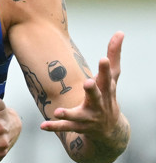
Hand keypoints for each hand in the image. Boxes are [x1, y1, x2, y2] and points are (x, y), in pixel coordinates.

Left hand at [39, 32, 129, 162]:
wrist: (109, 130)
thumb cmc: (108, 96)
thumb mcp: (111, 77)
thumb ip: (113, 55)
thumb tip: (120, 31)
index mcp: (105, 90)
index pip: (107, 77)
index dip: (106, 68)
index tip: (103, 58)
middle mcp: (98, 104)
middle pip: (96, 96)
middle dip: (92, 90)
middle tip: (88, 82)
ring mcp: (88, 117)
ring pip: (78, 116)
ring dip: (69, 114)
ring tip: (57, 111)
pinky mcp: (78, 127)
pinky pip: (65, 128)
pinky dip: (54, 127)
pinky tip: (43, 125)